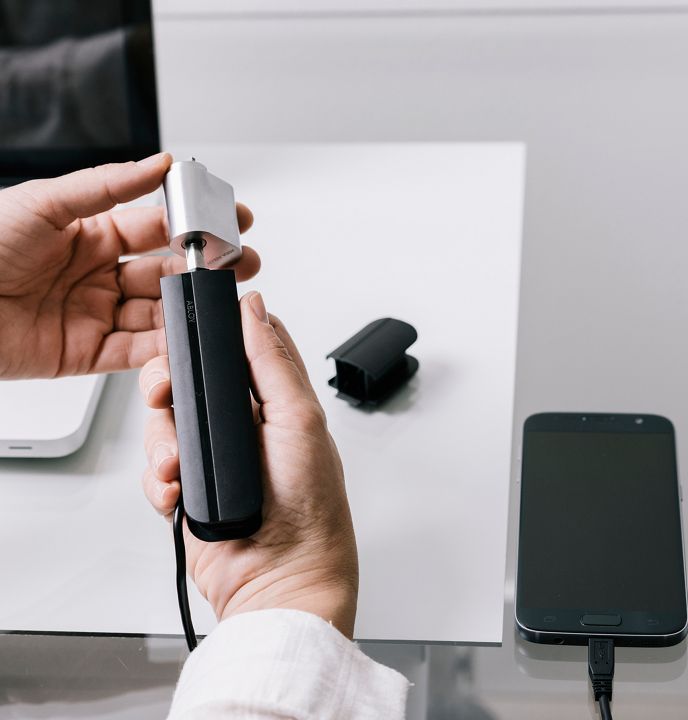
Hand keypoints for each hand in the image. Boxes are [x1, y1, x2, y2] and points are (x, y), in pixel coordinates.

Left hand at [0, 154, 259, 378]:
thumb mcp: (45, 202)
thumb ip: (107, 186)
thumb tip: (161, 164)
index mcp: (91, 233)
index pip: (156, 228)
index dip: (194, 225)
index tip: (229, 220)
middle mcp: (99, 274)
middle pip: (166, 274)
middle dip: (207, 270)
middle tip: (241, 265)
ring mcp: (95, 315)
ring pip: (158, 314)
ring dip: (191, 309)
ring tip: (220, 303)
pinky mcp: (86, 354)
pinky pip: (134, 353)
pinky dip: (163, 349)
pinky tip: (186, 336)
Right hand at [139, 292, 358, 637]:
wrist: (282, 581)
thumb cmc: (310, 509)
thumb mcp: (298, 420)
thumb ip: (272, 362)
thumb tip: (255, 309)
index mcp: (277, 401)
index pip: (241, 347)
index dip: (215, 332)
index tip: (191, 327)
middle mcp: (245, 424)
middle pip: (192, 379)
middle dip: (172, 384)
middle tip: (167, 395)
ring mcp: (215, 457)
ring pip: (167, 422)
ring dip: (164, 441)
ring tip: (179, 466)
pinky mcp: (191, 489)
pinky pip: (157, 468)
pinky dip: (160, 479)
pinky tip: (178, 494)